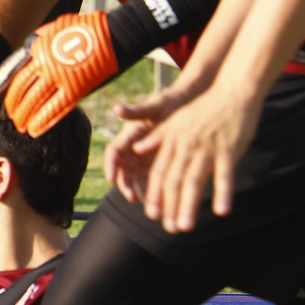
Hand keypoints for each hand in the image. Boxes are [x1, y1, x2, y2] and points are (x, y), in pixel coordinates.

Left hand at [0, 12, 118, 136]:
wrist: (111, 35)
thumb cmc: (84, 29)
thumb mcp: (55, 28)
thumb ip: (40, 40)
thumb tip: (28, 49)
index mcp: (39, 51)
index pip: (18, 77)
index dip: (11, 93)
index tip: (8, 102)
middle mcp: (46, 67)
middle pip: (26, 93)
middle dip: (17, 108)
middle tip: (13, 118)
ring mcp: (61, 79)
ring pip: (38, 103)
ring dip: (27, 117)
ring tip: (22, 127)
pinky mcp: (77, 90)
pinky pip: (57, 109)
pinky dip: (45, 121)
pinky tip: (36, 129)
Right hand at [103, 76, 205, 204]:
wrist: (192, 101)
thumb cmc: (173, 101)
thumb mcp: (157, 105)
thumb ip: (137, 110)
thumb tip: (117, 109)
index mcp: (131, 133)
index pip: (114, 152)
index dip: (111, 166)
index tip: (112, 180)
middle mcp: (136, 146)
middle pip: (125, 170)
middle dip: (127, 185)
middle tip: (135, 198)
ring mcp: (149, 155)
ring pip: (140, 178)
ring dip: (144, 191)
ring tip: (152, 204)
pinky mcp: (162, 161)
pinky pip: (157, 179)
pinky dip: (159, 190)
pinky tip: (168, 201)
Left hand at [128, 84, 259, 232]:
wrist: (230, 93)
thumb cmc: (202, 108)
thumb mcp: (174, 120)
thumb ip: (156, 137)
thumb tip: (137, 148)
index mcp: (171, 140)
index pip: (159, 171)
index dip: (154, 192)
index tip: (152, 213)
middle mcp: (184, 146)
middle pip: (173, 180)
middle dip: (169, 206)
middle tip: (168, 229)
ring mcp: (206, 148)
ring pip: (194, 181)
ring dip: (189, 206)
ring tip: (185, 228)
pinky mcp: (227, 150)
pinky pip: (224, 175)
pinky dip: (223, 193)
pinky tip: (222, 212)